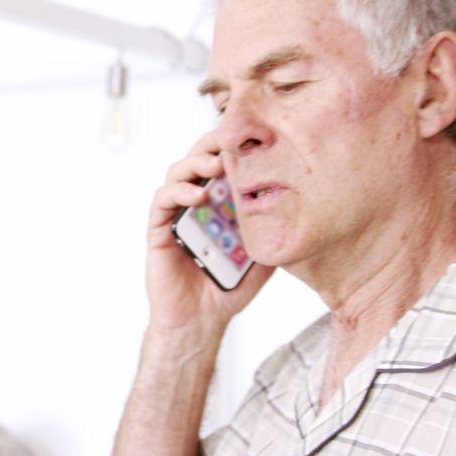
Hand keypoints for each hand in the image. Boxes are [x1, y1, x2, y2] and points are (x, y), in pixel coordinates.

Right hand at [146, 130, 273, 333]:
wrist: (201, 320)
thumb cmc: (228, 287)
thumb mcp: (263, 252)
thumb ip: (272, 227)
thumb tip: (297, 200)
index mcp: (220, 202)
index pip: (224, 162)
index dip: (235, 145)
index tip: (254, 136)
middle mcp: (196, 202)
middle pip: (198, 158)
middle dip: (213, 144)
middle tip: (231, 142)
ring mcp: (175, 213)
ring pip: (177, 172)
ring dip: (195, 164)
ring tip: (216, 166)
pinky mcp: (158, 229)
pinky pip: (162, 201)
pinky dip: (178, 192)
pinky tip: (197, 196)